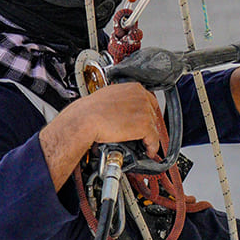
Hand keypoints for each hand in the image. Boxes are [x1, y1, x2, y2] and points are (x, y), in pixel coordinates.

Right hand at [39, 83, 161, 189]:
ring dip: (149, 136)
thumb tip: (123, 108)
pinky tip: (148, 151)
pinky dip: (152, 147)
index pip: (149, 100)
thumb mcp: (109, 95)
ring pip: (153, 127)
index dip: (147, 112)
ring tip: (144, 144)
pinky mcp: (144, 126)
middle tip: (142, 133)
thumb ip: (121, 99)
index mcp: (134, 88)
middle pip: (152, 114)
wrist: (86, 119)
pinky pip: (154, 139)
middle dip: (148, 124)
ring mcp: (144, 111)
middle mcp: (142, 97)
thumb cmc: (91, 109)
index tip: (144, 119)